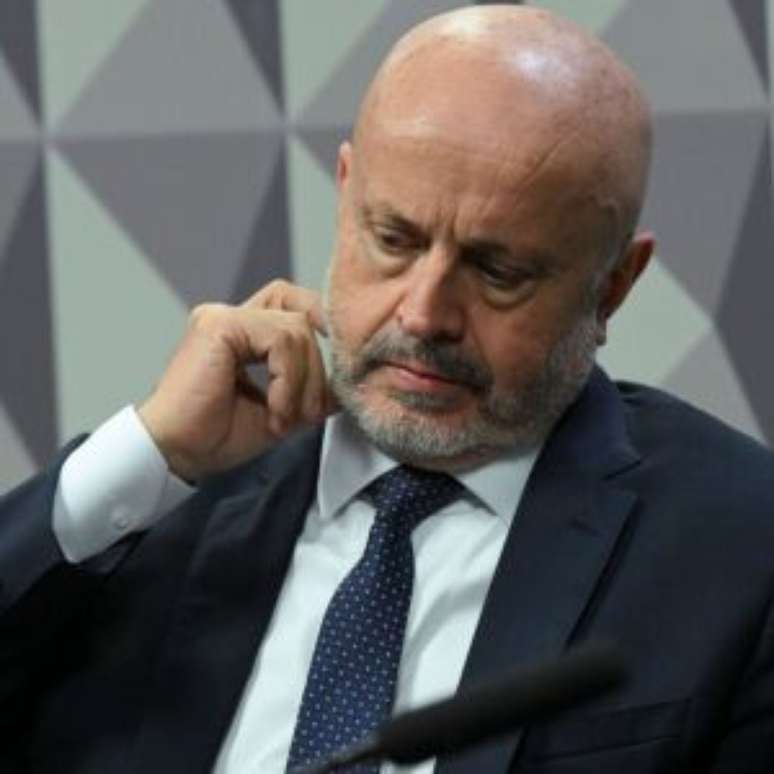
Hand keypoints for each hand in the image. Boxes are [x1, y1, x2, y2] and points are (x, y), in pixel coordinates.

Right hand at [138, 281, 334, 480]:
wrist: (176, 453)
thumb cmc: (216, 437)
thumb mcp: (280, 411)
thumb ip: (308, 391)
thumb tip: (344, 384)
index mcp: (240, 333)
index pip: (290, 303)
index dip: (320, 319)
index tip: (339, 359)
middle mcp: (229, 317)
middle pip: (300, 315)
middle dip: (317, 369)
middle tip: (308, 415)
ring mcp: (223, 317)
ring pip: (295, 329)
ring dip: (302, 381)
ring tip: (284, 418)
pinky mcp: (220, 325)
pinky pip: (280, 340)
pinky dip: (287, 379)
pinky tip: (274, 409)